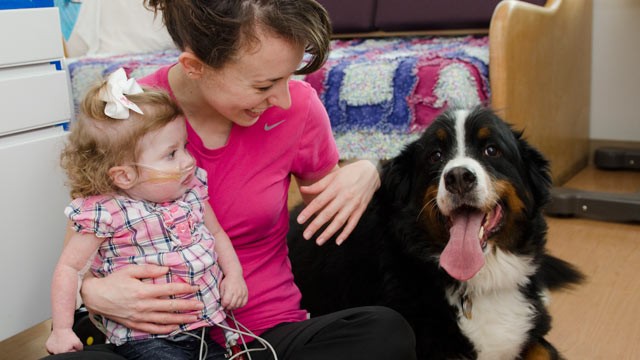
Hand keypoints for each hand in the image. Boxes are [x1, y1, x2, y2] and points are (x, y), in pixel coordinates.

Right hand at [45, 328, 82, 353]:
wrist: (61, 327)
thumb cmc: (68, 334)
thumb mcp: (78, 341)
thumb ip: (80, 348)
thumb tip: (79, 352)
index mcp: (64, 352)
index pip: (70, 354)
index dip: (72, 350)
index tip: (72, 345)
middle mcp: (57, 352)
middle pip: (63, 354)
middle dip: (66, 349)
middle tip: (67, 343)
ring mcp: (51, 350)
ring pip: (57, 352)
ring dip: (60, 348)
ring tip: (63, 342)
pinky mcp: (47, 347)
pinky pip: (52, 349)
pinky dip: (55, 346)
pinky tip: (58, 342)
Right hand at [81, 264, 203, 333]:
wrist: (95, 296)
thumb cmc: (113, 282)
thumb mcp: (130, 270)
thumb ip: (149, 269)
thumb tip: (166, 269)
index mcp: (144, 290)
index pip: (169, 290)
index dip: (184, 288)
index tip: (195, 288)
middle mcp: (143, 305)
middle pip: (171, 306)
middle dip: (188, 306)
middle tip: (200, 305)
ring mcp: (140, 316)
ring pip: (165, 319)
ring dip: (181, 319)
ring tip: (194, 318)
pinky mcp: (135, 324)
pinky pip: (153, 328)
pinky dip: (166, 329)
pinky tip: (175, 327)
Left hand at [219, 274, 247, 309]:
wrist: (235, 274)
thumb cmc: (227, 281)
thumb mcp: (221, 287)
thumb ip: (222, 296)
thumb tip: (223, 305)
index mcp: (230, 290)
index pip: (226, 302)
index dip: (223, 305)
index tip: (222, 304)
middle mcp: (237, 292)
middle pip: (232, 305)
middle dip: (228, 307)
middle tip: (226, 306)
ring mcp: (242, 293)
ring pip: (238, 305)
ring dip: (233, 307)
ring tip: (231, 304)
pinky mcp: (246, 293)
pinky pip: (244, 303)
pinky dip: (240, 305)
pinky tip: (237, 303)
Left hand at [297, 160, 379, 244]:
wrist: (372, 172)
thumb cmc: (349, 173)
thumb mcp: (334, 175)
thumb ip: (318, 185)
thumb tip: (302, 190)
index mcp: (336, 187)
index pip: (319, 202)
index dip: (309, 212)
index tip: (299, 220)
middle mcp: (344, 197)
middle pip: (327, 214)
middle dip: (316, 226)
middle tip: (306, 235)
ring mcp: (353, 204)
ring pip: (339, 221)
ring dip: (328, 233)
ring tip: (318, 241)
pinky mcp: (360, 210)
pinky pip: (352, 224)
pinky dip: (346, 233)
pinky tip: (338, 241)